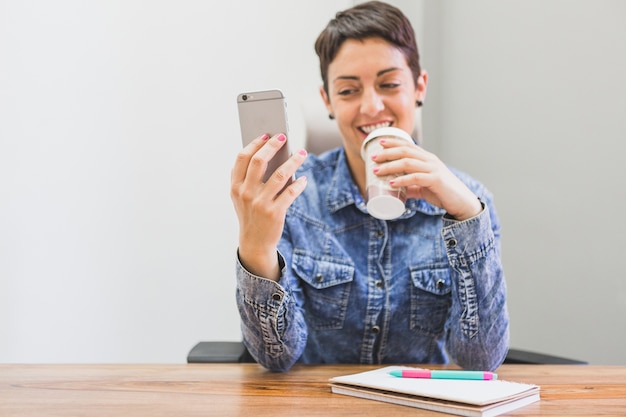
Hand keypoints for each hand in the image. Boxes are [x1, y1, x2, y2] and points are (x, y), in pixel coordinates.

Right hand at [230, 133, 307, 279]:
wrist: (254, 243)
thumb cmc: (250, 214)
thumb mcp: (242, 197)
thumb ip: (249, 178)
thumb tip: (269, 153)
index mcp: (235, 186)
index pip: (242, 158)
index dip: (255, 143)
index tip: (266, 134)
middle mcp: (245, 193)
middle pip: (259, 161)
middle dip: (272, 145)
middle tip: (284, 137)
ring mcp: (260, 203)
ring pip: (279, 175)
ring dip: (293, 161)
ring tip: (302, 153)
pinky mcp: (274, 213)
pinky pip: (290, 193)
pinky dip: (299, 184)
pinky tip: (304, 178)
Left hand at [371, 138, 481, 220]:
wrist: (461, 202)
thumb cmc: (442, 192)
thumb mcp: (423, 187)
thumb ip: (411, 187)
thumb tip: (395, 191)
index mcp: (427, 158)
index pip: (408, 145)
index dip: (393, 143)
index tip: (379, 143)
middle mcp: (430, 160)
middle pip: (405, 151)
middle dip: (387, 153)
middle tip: (373, 158)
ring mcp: (433, 169)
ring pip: (408, 163)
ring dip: (390, 166)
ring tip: (377, 171)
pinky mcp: (436, 180)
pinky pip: (416, 178)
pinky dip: (402, 180)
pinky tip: (392, 183)